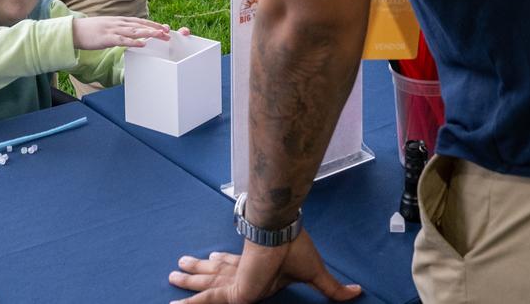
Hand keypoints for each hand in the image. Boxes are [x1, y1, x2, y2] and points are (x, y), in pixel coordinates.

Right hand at [71, 16, 170, 50]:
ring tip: (160, 35)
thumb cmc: (90, 30)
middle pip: (140, 24)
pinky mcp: (107, 38)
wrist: (74, 31)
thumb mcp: (107, 27)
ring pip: (134, 31)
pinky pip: (123, 40)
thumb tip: (127, 32)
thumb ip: (118, 28)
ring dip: (148, 33)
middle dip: (155, 28)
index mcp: (119, 20)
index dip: (152, 23)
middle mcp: (118, 23)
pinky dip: (134, 42)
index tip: (163, 27)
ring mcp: (113, 30)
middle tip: (168, 32)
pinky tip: (143, 44)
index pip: (139, 20)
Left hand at [169, 235, 360, 302]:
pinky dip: (190, 303)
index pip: (236, 269)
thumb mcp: (314, 274)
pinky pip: (207, 300)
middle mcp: (243, 272)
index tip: (211, 258)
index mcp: (258, 269)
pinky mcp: (232, 290)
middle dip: (197, 272)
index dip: (221, 265)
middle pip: (216, 275)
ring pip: (206, 284)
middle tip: (178, 268)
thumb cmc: (296, 249)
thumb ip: (331, 290)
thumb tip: (359, 292)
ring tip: (171, 274)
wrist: (282, 233)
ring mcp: (235, 280)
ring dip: (188, 280)